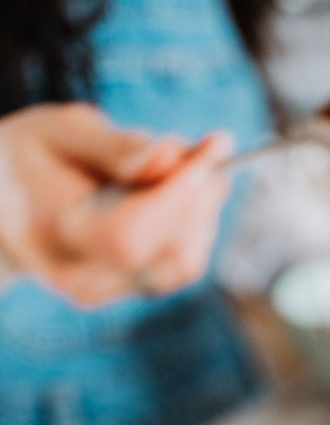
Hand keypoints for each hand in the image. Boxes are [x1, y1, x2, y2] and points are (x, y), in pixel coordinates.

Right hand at [0, 103, 230, 305]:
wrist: (4, 206)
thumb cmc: (30, 158)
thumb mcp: (60, 131)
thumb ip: (114, 147)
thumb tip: (171, 158)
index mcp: (55, 238)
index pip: (131, 232)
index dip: (180, 191)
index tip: (214, 145)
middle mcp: (82, 279)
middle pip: (167, 252)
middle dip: (201, 197)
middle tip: (212, 146)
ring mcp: (107, 293)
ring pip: (183, 265)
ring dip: (204, 212)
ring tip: (197, 165)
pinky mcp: (127, 293)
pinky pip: (178, 268)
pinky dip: (194, 228)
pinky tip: (187, 191)